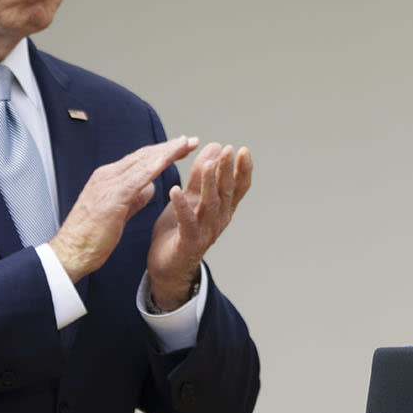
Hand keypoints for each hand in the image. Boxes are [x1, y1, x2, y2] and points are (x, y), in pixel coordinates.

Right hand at [49, 137, 199, 282]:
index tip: (181, 147)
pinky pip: (138, 178)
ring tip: (186, 144)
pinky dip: (155, 166)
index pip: (139, 160)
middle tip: (190, 140)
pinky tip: (169, 160)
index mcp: (108, 179)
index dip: (161, 153)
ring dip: (166, 152)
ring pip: (142, 162)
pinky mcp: (112, 198)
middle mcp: (107, 176)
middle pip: (143, 156)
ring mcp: (108, 184)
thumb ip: (133, 197)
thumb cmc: (92, 237)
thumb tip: (149, 187)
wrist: (71, 253)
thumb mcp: (118, 212)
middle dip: (168, 147)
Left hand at [147, 143, 252, 309]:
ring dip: (208, 183)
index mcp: (223, 209)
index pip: (238, 187)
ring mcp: (206, 231)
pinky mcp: (189, 241)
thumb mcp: (192, 197)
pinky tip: (175, 190)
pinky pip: (186, 221)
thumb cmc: (180, 229)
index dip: (243, 170)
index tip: (244, 150)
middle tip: (228, 150)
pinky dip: (181, 206)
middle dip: (227, 170)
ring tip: (207, 164)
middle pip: (226, 192)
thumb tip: (214, 147)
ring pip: (210, 204)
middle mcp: (219, 219)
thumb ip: (201, 175)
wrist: (168, 265)